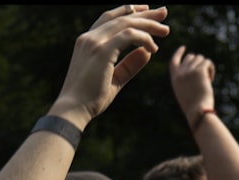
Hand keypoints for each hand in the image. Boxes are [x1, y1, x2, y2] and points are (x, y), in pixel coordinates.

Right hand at [52, 5, 169, 125]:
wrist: (73, 110)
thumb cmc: (90, 99)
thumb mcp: (115, 79)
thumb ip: (130, 65)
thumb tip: (147, 51)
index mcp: (88, 42)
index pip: (110, 19)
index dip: (129, 11)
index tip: (146, 10)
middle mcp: (89, 38)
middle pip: (121, 17)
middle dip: (144, 13)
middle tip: (164, 13)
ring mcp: (94, 42)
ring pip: (127, 23)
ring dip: (148, 24)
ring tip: (165, 30)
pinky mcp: (102, 50)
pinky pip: (129, 35)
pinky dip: (144, 38)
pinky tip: (153, 47)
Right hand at [170, 46, 215, 123]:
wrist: (197, 111)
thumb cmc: (193, 106)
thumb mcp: (185, 92)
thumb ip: (186, 79)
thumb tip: (196, 67)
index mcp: (175, 78)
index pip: (174, 60)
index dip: (179, 53)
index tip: (184, 47)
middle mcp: (181, 72)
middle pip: (191, 57)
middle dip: (198, 62)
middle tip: (204, 74)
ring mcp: (190, 70)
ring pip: (200, 59)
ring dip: (206, 66)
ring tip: (208, 79)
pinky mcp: (200, 70)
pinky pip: (207, 62)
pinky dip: (211, 69)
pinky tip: (211, 79)